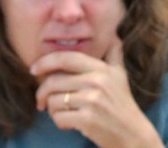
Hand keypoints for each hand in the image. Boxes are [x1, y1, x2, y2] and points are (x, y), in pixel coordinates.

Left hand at [32, 40, 162, 147]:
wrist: (133, 134)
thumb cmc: (123, 104)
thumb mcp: (121, 75)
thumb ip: (114, 53)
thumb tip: (113, 33)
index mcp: (101, 69)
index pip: (66, 58)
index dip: (45, 61)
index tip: (34, 69)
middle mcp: (97, 81)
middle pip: (53, 81)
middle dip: (41, 93)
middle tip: (41, 101)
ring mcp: (92, 100)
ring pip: (53, 100)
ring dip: (52, 110)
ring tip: (63, 113)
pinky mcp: (87, 119)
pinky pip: (59, 118)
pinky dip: (59, 122)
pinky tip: (69, 123)